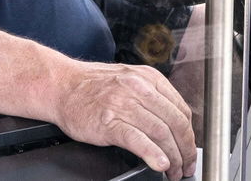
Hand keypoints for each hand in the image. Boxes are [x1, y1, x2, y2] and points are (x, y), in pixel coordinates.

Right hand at [46, 60, 197, 179]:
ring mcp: (123, 104)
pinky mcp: (109, 122)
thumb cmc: (92, 85)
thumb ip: (152, 97)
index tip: (189, 150)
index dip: (190, 135)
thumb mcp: (129, 80)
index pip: (181, 110)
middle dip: (186, 150)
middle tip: (186, 166)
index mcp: (148, 78)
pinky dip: (153, 154)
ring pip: (160, 133)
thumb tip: (174, 123)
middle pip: (175, 123)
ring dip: (173, 157)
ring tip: (174, 171)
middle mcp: (139, 88)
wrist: (61, 86)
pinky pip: (137, 139)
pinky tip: (160, 164)